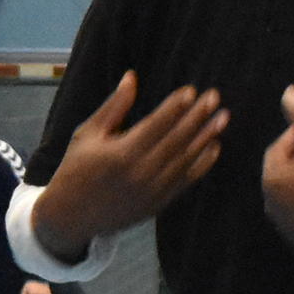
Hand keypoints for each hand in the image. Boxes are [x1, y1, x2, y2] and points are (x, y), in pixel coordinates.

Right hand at [32, 76, 224, 253]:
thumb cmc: (76, 169)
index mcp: (121, 153)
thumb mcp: (88, 134)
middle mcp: (140, 173)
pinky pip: (186, 181)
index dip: (176, 106)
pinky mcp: (158, 203)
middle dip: (197, 116)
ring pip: (186, 160)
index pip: (156, 124)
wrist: (71, 216)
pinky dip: (202, 164)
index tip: (192, 91)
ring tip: (222, 117)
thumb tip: (131, 76)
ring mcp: (152, 190)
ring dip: (206, 137)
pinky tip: (214, 146)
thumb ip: (113, 107)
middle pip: (176, 139)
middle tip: (214, 97)